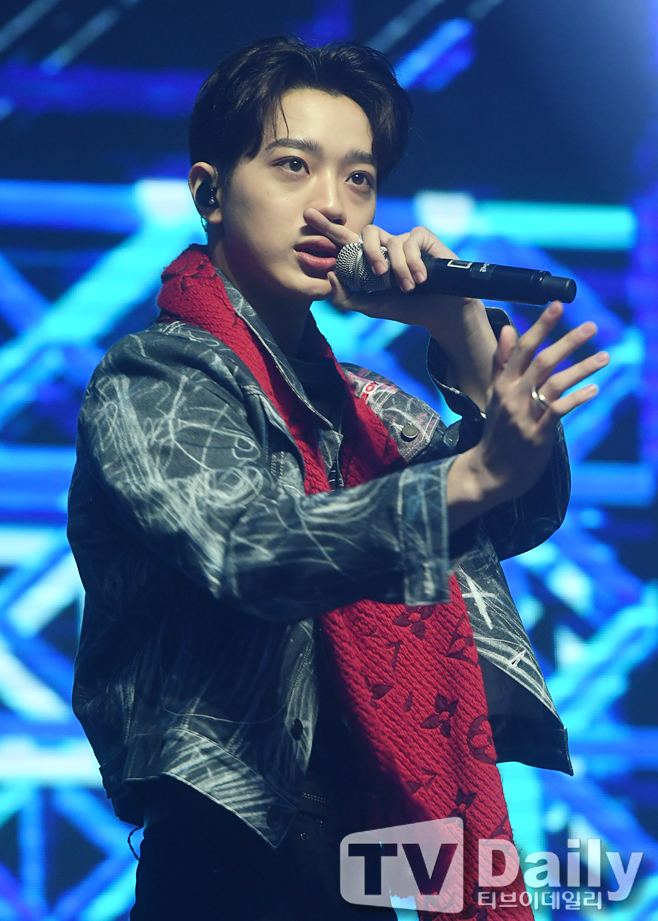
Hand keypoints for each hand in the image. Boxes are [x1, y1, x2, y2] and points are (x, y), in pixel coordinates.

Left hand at [304, 208, 477, 327]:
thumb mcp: (371, 307)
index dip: (327, 227)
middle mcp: (384, 245)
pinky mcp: (422, 238)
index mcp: (369, 259)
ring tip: (407, 287)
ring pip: (391, 242)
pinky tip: (421, 278)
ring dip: (398, 269)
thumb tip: (330, 275)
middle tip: (379, 275)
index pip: (345, 240)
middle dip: (370, 253)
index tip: (308, 215)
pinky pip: (410, 241)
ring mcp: (403, 240)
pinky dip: (413, 262)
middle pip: (367, 232)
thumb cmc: (406, 307)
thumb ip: (347, 298)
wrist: (437, 312)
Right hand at [449, 301, 608, 525]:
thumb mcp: (493, 394)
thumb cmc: (496, 432)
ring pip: (555, 384)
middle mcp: (512, 397)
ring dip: (582, 368)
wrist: (488, 472)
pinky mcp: (536, 435)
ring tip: (605, 357)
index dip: (540, 326)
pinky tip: (594, 389)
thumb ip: (502, 362)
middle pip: (542, 362)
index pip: (522, 348)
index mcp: (502, 384)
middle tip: (591, 326)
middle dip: (567, 341)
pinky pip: (558, 411)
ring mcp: (524, 416)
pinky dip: (576, 398)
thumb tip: (506, 329)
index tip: (557, 304)